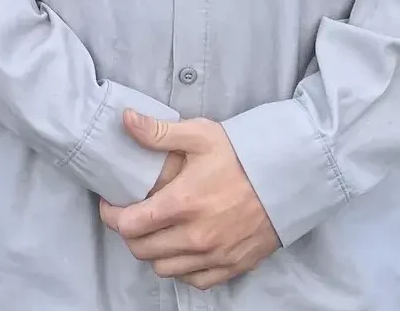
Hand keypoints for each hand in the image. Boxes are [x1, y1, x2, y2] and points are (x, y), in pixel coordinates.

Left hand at [99, 111, 278, 289]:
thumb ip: (158, 132)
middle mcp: (195, 236)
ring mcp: (214, 255)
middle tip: (133, 216)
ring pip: (164, 269)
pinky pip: (194, 280)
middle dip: (129, 234)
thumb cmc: (241, 155)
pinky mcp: (232, 266)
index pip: (128, 225)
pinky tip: (182, 249)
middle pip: (141, 250)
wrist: (287, 178)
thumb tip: (125, 119)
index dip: (111, 215)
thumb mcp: (199, 135)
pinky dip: (182, 269)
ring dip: (153, 252)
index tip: (111, 204)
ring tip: (157, 232)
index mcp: (182, 204)